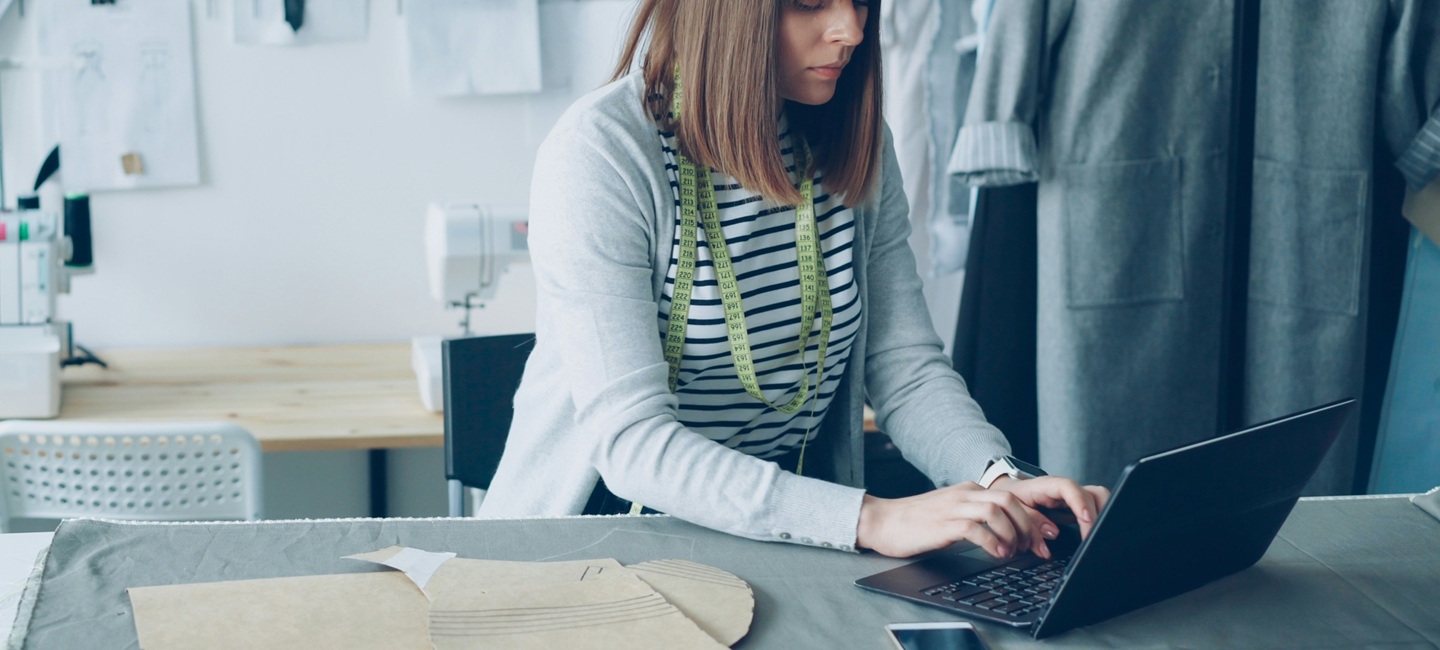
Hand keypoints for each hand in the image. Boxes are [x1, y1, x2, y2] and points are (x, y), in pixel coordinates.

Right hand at [856, 482, 1058, 558]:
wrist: (883, 521)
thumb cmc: (917, 523)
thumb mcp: (952, 513)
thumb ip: (977, 517)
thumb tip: (1009, 535)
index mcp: (970, 490)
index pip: (1012, 497)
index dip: (1035, 517)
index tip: (1048, 536)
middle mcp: (965, 494)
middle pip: (1010, 501)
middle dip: (1030, 525)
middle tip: (1037, 547)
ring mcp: (953, 507)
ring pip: (997, 511)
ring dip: (1013, 533)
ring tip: (1014, 552)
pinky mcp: (943, 523)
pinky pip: (976, 528)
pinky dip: (992, 542)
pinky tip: (997, 554)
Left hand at [988, 475, 1110, 539]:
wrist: (1007, 493)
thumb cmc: (1011, 499)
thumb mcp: (1013, 507)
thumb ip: (1030, 519)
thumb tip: (1052, 532)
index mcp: (1047, 486)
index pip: (1069, 488)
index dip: (1080, 502)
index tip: (1087, 519)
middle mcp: (1065, 490)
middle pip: (1093, 493)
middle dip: (1098, 514)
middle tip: (1093, 536)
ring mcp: (1073, 498)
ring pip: (1099, 500)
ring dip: (1102, 516)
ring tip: (1096, 536)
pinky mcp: (1076, 507)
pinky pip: (1095, 509)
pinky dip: (1098, 521)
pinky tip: (1093, 535)